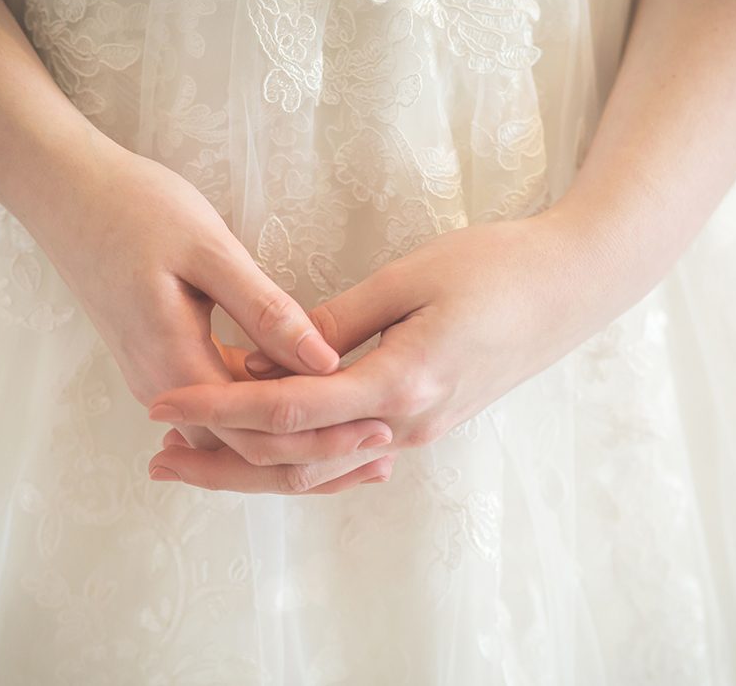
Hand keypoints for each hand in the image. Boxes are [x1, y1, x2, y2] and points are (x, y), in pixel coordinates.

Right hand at [31, 137, 382, 455]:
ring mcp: (156, 376)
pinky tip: (306, 403)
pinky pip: (217, 408)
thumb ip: (264, 310)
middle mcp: (162, 385)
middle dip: (313, 456)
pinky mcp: (159, 360)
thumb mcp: (207, 250)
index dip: (321, 441)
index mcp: (176, 362)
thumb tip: (325, 361)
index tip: (380, 432)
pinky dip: (264, 414)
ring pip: (230, 436)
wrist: (63, 192)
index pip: (256, 433)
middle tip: (381, 453)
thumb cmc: (134, 208)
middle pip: (244, 449)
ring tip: (357, 436)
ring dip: (290, 442)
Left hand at [147, 213, 612, 491]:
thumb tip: (273, 351)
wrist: (577, 285)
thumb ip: (337, 319)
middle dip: (222, 461)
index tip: (159, 402)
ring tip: (197, 456)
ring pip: (321, 468)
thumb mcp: (410, 277)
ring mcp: (421, 428)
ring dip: (256, 465)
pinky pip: (350, 454)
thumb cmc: (500, 267)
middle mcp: (407, 422)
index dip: (217, 407)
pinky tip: (269, 447)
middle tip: (159, 455)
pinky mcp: (428, 419)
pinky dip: (301, 456)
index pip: (286, 411)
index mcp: (399, 383)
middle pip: (295, 462)